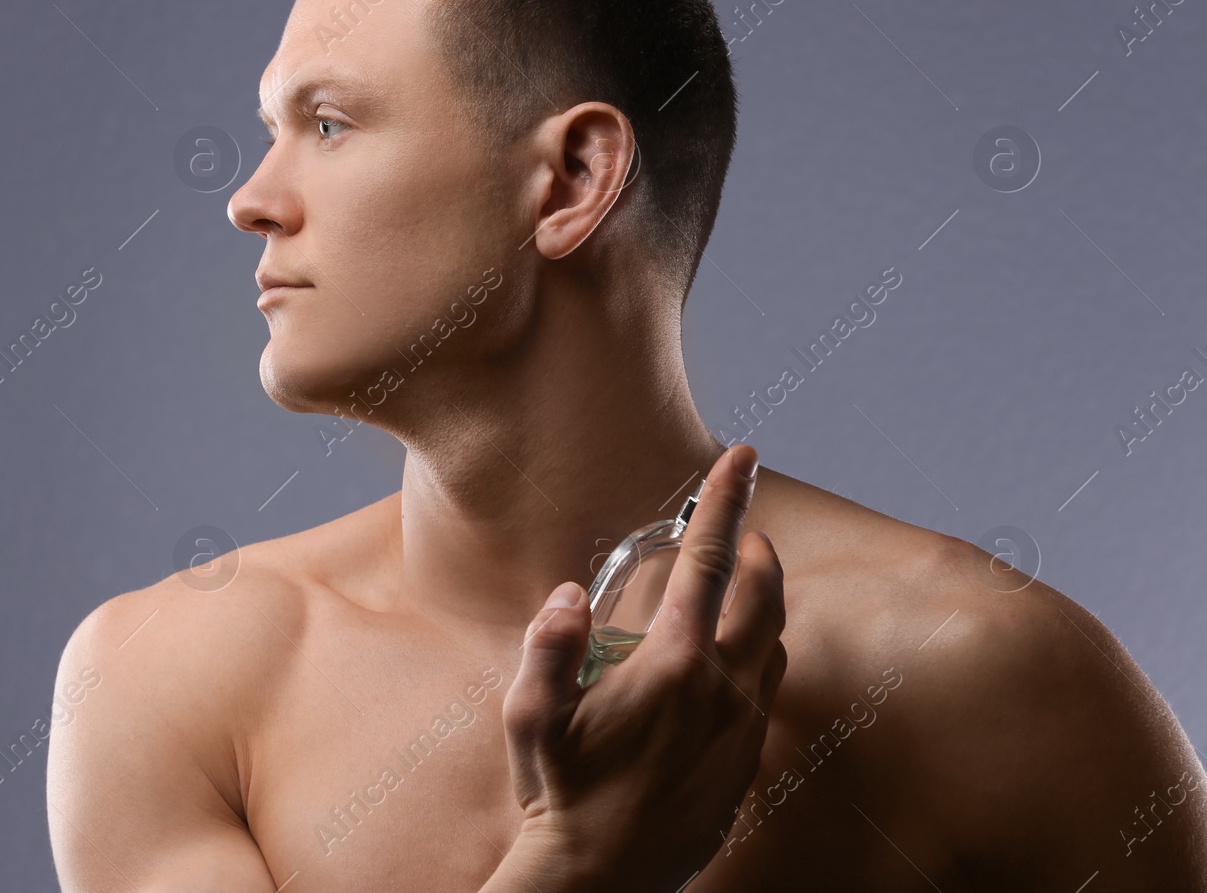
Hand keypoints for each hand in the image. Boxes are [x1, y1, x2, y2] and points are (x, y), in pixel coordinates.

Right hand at [499, 444, 787, 890]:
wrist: (601, 882)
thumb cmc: (559, 793)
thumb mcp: (530, 717)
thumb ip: (549, 647)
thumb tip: (570, 593)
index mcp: (673, 664)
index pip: (711, 561)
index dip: (725, 500)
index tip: (743, 456)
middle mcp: (723, 690)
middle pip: (766, 596)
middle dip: (758, 550)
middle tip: (742, 531)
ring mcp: (743, 729)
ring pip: (777, 643)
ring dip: (763, 606)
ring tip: (734, 593)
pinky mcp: (748, 763)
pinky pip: (767, 692)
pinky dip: (758, 658)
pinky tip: (724, 668)